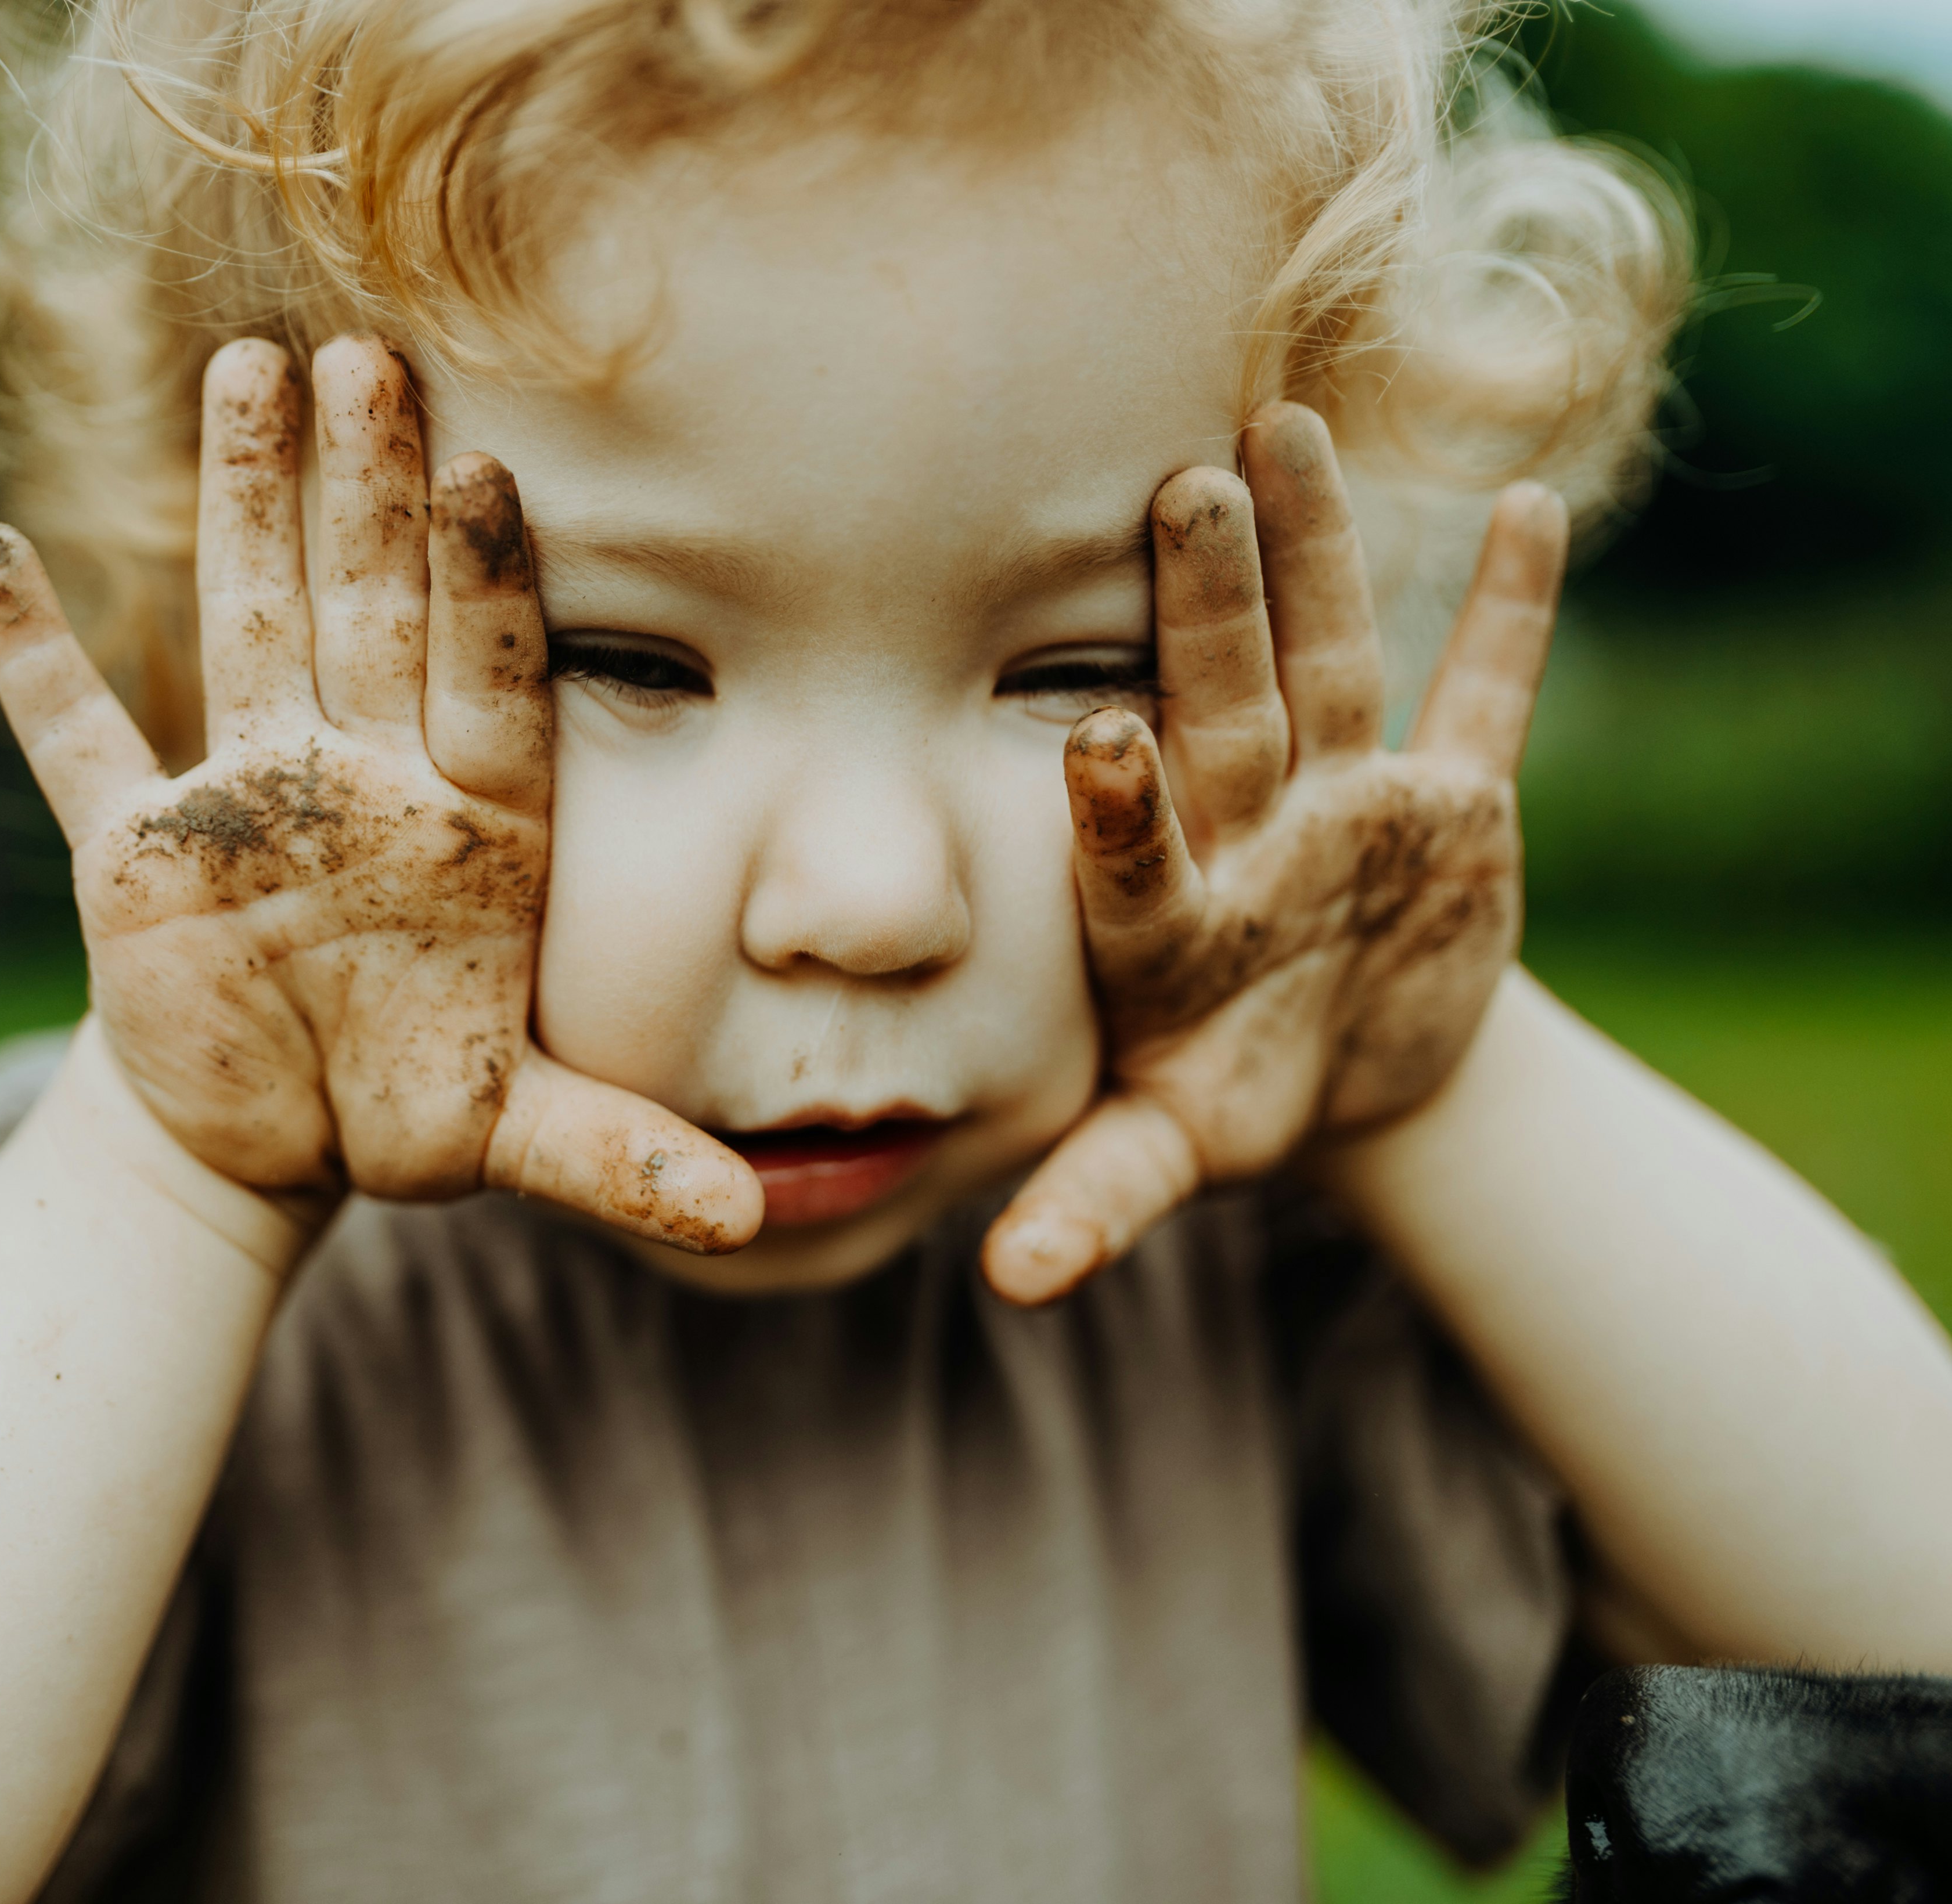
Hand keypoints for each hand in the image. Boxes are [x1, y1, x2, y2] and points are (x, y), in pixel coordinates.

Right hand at [0, 336, 761, 1254]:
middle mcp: (362, 783)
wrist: (282, 1140)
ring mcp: (245, 803)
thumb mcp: (516, 1132)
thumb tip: (751, 1224)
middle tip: (374, 355)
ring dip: (243, 504)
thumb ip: (619, 1157)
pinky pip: (75, 742)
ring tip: (247, 373)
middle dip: (370, 490)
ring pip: (246, 627)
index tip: (486, 478)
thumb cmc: (413, 1107)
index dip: (485, 586)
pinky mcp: (134, 855)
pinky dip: (33, 659)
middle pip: (369, 611)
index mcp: (469, 827)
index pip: (490, 682)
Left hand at [983, 403, 1565, 1301]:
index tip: (1100, 733)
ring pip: (1332, 660)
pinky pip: (1483, 696)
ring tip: (1289, 424)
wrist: (1341, 1077)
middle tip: (1182, 481)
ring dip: (1320, 553)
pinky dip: (1507, 615)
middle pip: (1224, 705)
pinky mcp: (1454, 806)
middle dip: (1207, 605)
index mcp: (1169, 916)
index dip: (1117, 798)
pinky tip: (1527, 510)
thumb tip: (1011, 1286)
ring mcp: (1350, 804)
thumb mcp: (1169, 1155)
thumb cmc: (1223, 1103)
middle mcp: (1249, 832)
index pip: (1130, 846)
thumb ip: (1096, 1199)